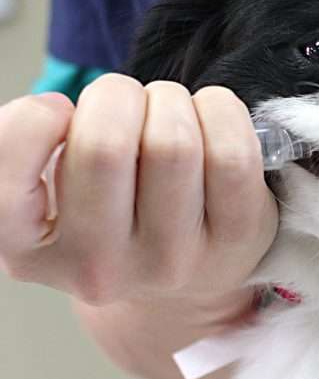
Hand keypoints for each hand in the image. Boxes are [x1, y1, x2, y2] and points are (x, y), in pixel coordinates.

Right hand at [0, 73, 277, 303]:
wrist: (183, 283)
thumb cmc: (112, 214)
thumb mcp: (45, 194)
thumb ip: (27, 150)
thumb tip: (54, 111)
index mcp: (29, 249)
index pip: (11, 160)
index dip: (39, 115)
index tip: (63, 115)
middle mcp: (98, 265)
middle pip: (105, 143)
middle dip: (118, 95)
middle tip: (128, 105)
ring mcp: (171, 258)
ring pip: (172, 141)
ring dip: (171, 101)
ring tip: (169, 116)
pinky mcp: (235, 237)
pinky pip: (231, 150)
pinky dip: (219, 109)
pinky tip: (208, 120)